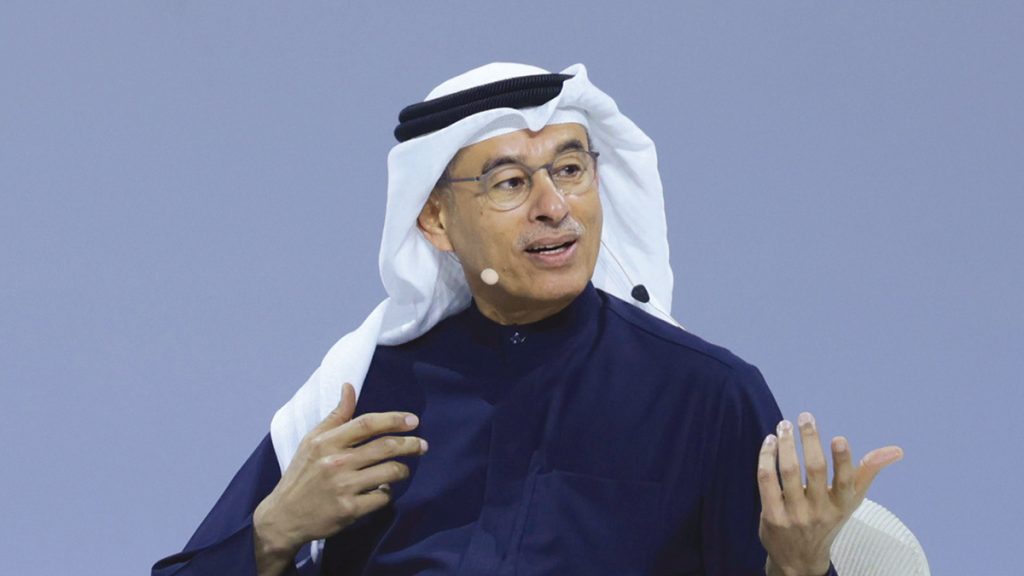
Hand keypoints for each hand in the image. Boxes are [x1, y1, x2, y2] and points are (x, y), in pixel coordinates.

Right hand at [253, 383, 427, 574]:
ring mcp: (343, 487)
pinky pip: (383, 497)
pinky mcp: (349, 510)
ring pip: (390, 472)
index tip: (413, 420)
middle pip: (385, 447)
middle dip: (410, 444)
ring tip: (402, 469)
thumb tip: (349, 386)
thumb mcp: (312, 441)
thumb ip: (336, 415)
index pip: (367, 424)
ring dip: (402, 470)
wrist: (284, 516)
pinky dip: (387, 492)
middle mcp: (336, 462)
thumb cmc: (302, 474)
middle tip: (422, 445)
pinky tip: (382, 490)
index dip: (394, 420)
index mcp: (326, 441)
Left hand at [757, 412, 902, 575]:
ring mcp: (795, 515)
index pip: (846, 481)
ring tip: (783, 426)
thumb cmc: (828, 519)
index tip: (839, 438)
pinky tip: (769, 442)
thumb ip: (869, 471)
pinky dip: (766, 458)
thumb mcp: (850, 500)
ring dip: (785, 444)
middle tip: (805, 417)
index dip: (843, 460)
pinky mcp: (772, 516)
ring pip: (789, 471)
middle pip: (815, 469)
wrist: (799, 558)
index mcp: (842, 504)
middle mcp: (820, 511)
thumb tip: (896, 450)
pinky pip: (767, 480)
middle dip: (809, 440)